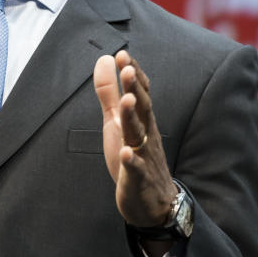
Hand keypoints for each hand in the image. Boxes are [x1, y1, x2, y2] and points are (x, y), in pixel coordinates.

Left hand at [93, 50, 177, 230]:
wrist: (151, 202)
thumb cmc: (134, 156)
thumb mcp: (116, 122)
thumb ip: (109, 93)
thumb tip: (106, 60)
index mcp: (140, 120)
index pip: (139, 93)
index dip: (131, 75)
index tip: (123, 54)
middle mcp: (145, 134)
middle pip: (142, 109)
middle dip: (134, 89)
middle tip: (127, 69)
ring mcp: (143, 156)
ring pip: (139, 135)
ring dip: (133, 117)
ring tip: (126, 101)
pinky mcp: (138, 179)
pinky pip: (136, 169)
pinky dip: (132, 161)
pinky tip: (126, 153)